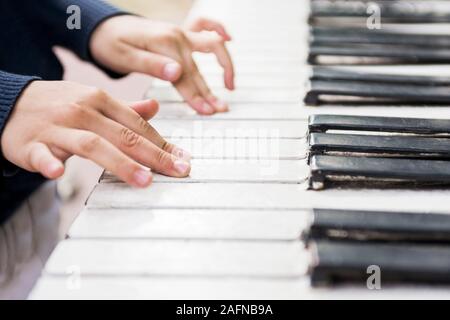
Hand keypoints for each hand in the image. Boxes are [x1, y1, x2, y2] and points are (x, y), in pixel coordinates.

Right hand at [1, 81, 190, 187]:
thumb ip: (125, 109)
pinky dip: (50, 162)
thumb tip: (155, 108)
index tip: (183, 159)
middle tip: (179, 171)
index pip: (137, 124)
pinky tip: (59, 172)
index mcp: (99, 100)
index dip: (162, 143)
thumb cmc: (59, 105)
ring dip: (120, 163)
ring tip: (144, 180)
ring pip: (91, 144)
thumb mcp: (93, 100)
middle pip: (123, 135)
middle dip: (154, 155)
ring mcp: (56, 128)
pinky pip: (41, 154)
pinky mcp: (30, 144)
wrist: (9, 102)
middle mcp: (81, 112)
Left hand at [90, 16, 234, 114]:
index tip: (207, 112)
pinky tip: (230, 39)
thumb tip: (177, 73)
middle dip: (210, 92)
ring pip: (211, 47)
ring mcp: (180, 32)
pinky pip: (205, 25)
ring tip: (231, 86)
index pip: (186, 76)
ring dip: (225, 65)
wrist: (104, 27)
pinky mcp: (180, 32)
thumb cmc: (110, 44)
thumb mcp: (124, 56)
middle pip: (198, 69)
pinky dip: (219, 29)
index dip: (197, 96)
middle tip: (221, 110)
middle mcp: (177, 36)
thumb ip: (151, 65)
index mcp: (163, 44)